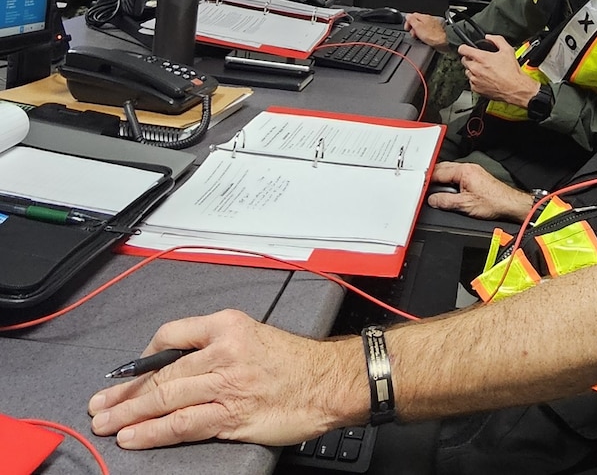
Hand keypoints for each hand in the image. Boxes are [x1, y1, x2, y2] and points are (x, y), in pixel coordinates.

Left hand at [89, 309, 366, 449]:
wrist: (330, 382)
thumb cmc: (296, 362)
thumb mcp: (254, 334)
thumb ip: (217, 345)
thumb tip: (178, 364)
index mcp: (228, 326)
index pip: (171, 336)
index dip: (144, 357)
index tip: (132, 371)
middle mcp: (224, 353)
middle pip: (161, 373)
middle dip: (125, 392)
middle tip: (100, 403)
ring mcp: (227, 387)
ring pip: (166, 400)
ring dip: (130, 414)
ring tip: (106, 423)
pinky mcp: (232, 416)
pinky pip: (184, 425)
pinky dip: (155, 432)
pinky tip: (135, 437)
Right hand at [404, 13, 449, 51]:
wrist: (443, 42)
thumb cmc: (432, 36)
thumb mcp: (418, 27)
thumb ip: (412, 20)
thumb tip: (408, 16)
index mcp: (424, 17)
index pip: (412, 15)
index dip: (408, 22)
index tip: (407, 29)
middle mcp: (429, 18)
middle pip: (417, 21)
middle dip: (413, 27)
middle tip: (413, 34)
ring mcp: (433, 23)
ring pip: (422, 25)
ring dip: (418, 31)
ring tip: (419, 37)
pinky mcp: (436, 29)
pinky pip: (427, 29)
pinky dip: (424, 33)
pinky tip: (425, 37)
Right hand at [428, 161, 532, 219]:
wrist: (510, 204)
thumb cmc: (493, 203)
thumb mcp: (465, 205)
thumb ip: (445, 202)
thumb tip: (432, 200)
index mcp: (464, 171)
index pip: (438, 172)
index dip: (427, 180)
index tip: (419, 185)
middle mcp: (468, 168)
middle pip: (443, 169)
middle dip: (432, 177)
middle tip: (423, 187)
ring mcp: (472, 171)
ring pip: (450, 172)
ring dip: (441, 180)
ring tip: (434, 190)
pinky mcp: (475, 177)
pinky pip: (457, 176)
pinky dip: (450, 182)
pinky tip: (448, 191)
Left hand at [460, 36, 539, 107]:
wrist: (515, 88)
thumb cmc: (511, 72)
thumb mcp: (507, 50)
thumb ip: (497, 39)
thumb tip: (490, 37)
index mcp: (481, 58)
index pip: (463, 49)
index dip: (464, 47)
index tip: (466, 48)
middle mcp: (475, 69)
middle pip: (464, 60)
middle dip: (470, 59)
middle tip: (480, 60)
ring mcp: (475, 79)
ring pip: (467, 71)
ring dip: (473, 70)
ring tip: (484, 70)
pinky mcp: (476, 89)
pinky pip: (471, 82)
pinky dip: (476, 80)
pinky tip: (485, 78)